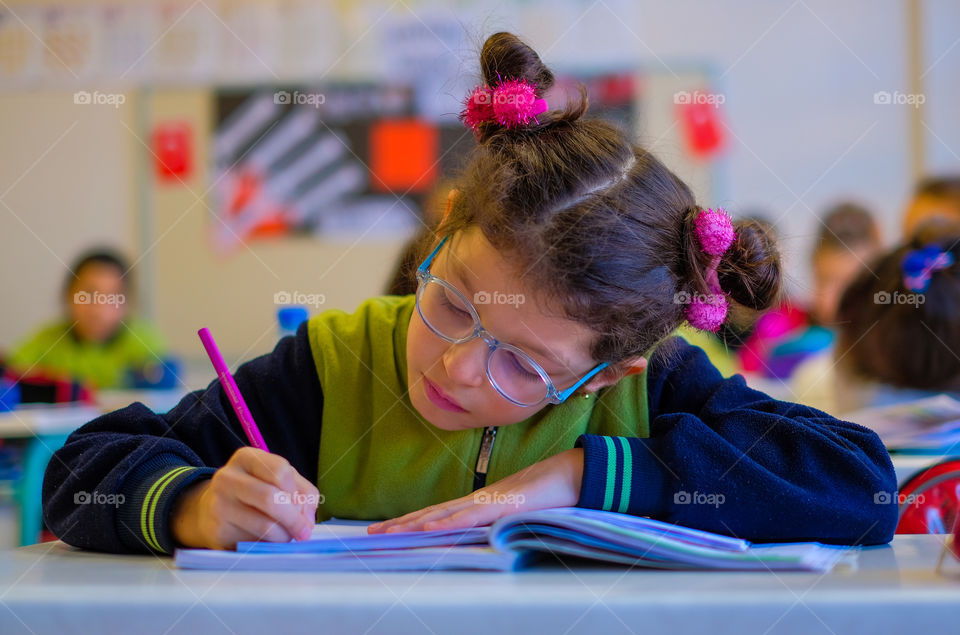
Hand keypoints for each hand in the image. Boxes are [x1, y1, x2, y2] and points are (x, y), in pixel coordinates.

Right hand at [171, 447, 318, 549]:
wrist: (210, 511)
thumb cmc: (254, 493)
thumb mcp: (278, 480)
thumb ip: (302, 492)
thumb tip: (307, 518)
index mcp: (246, 458)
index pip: (281, 470)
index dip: (297, 493)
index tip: (303, 508)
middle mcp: (228, 477)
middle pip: (270, 498)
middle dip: (294, 519)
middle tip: (304, 532)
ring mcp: (219, 505)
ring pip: (265, 525)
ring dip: (283, 536)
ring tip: (285, 536)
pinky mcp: (218, 531)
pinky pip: (253, 543)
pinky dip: (267, 545)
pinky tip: (266, 541)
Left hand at [367, 448, 583, 533]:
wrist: (572, 475)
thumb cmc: (547, 493)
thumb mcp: (515, 512)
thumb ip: (496, 521)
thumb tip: (480, 534)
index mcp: (479, 504)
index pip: (438, 515)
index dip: (411, 522)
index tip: (387, 528)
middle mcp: (477, 501)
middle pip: (432, 514)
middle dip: (401, 523)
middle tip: (372, 532)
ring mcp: (489, 502)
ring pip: (445, 515)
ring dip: (415, 524)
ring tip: (390, 532)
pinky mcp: (504, 505)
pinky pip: (472, 516)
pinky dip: (450, 523)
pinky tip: (432, 529)